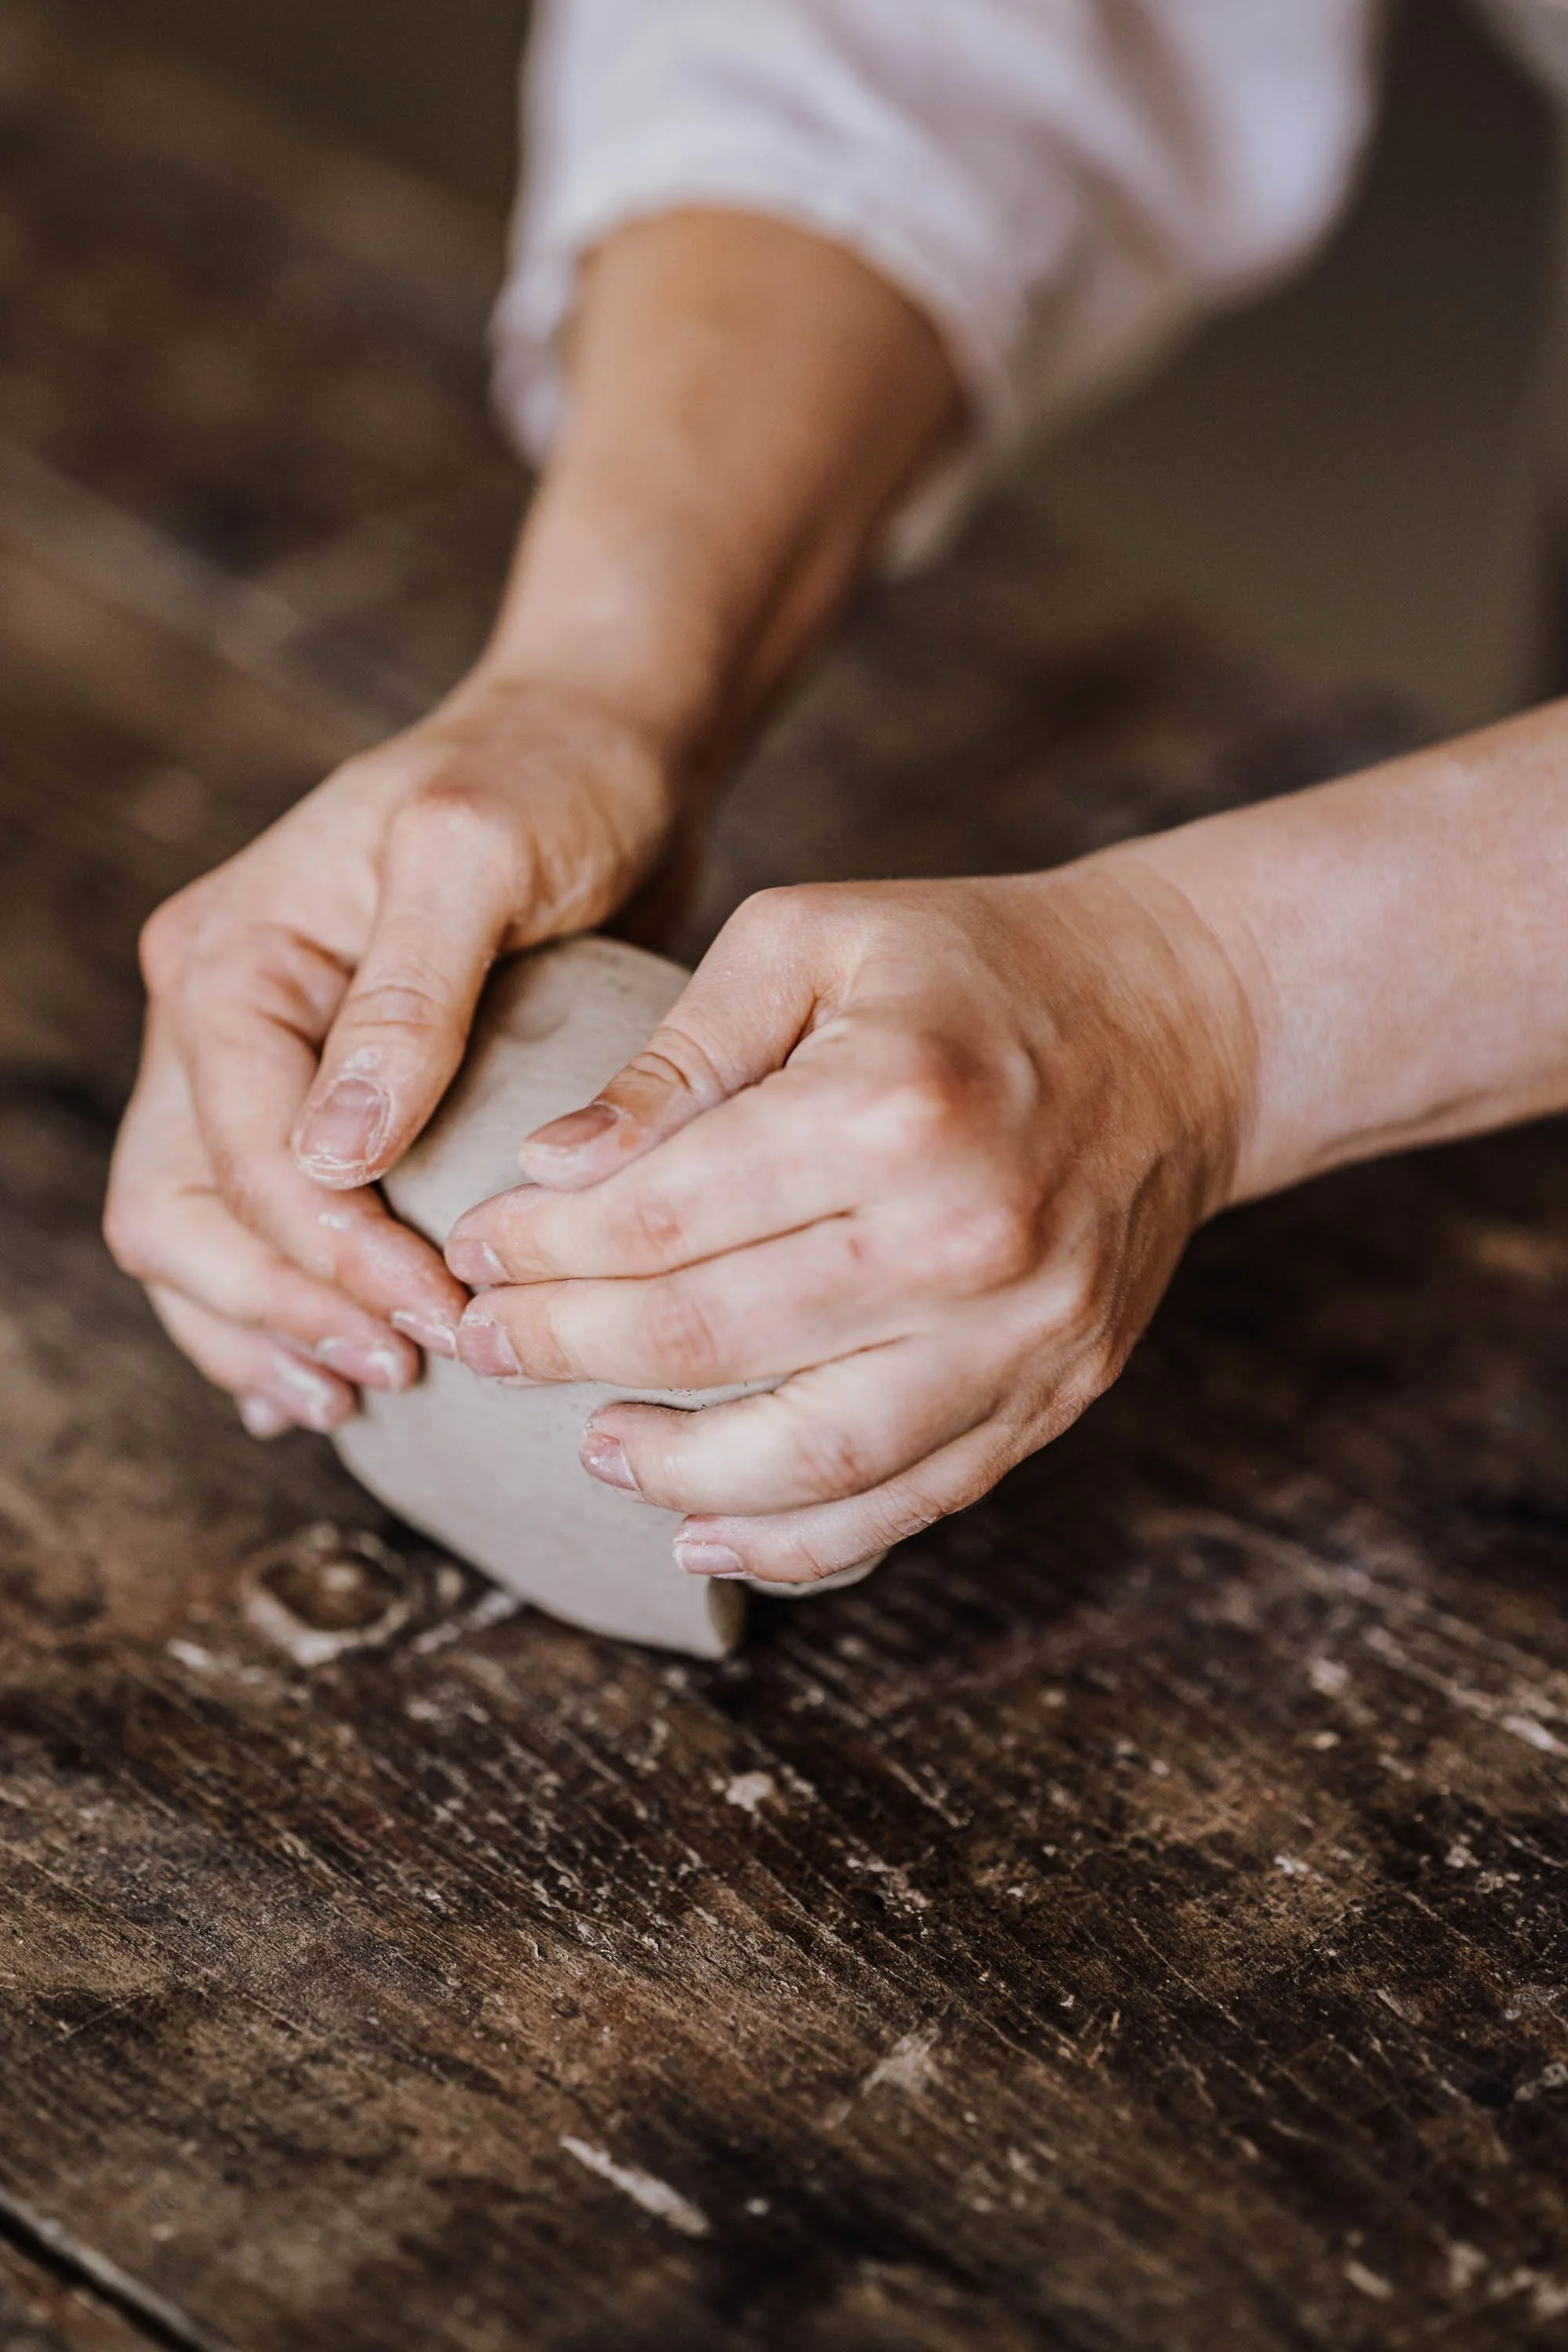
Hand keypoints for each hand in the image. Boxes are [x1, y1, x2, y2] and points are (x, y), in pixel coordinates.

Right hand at [105, 673, 674, 1434]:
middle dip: (279, 1307)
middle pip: (180, 1211)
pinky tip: (327, 1372)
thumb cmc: (550, 779)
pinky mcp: (333, 1101)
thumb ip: (408, 1000)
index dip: (326, 1253)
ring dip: (268, 1327)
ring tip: (363, 1396)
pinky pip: (260, 1227)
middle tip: (398, 1372)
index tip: (438, 1315)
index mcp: (230, 957)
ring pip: (203, 1237)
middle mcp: (220, 1016)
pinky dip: (282, 1305)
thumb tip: (333, 1160)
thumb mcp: (478, 857)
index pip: (237, 1150)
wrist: (604, 748)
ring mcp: (266, 1065)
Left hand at [443, 865, 1254, 1580]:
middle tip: (485, 1344)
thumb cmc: (968, 965)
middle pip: (714, 1341)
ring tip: (589, 1448)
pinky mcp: (1058, 1390)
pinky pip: (913, 1502)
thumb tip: (550, 1173)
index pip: (663, 1215)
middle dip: (566, 1351)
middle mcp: (967, 1233)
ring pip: (811, 1457)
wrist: (1177, 1024)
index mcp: (891, 1102)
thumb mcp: (808, 938)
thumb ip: (674, 1055)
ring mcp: (1024, 1332)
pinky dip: (800, 1540)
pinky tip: (706, 1532)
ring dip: (672, 1472)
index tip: (473, 1249)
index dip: (540, 1248)